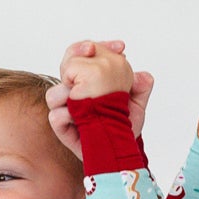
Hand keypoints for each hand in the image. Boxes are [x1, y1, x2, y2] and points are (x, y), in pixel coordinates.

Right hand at [46, 39, 151, 155]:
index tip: (121, 47)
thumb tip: (143, 76)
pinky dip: (66, 113)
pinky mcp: (61, 126)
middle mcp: (75, 90)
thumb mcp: (137, 105)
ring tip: (85, 94)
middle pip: (66, 63)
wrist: (118, 151)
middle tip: (92, 51)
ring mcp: (66, 107)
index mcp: (90, 80)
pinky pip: (55, 115)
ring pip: (55, 92)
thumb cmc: (123, 126)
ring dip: (68, 88)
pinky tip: (78, 116)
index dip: (99, 46)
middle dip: (77, 53)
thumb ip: (140, 88)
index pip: (87, 54)